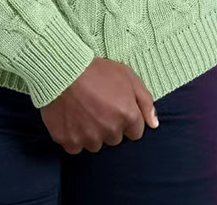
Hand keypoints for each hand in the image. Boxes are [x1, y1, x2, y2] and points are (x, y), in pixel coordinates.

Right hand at [39, 56, 158, 153]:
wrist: (62, 69)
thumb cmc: (96, 70)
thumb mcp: (127, 75)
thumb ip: (145, 100)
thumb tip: (154, 124)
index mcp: (127, 115)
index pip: (135, 132)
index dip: (126, 118)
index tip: (115, 106)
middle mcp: (110, 130)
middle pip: (115, 138)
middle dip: (110, 125)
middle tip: (97, 105)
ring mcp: (89, 138)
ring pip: (96, 143)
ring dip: (92, 132)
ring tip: (83, 110)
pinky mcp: (69, 141)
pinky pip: (76, 146)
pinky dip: (74, 135)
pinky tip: (71, 118)